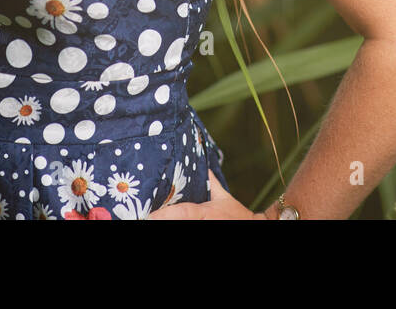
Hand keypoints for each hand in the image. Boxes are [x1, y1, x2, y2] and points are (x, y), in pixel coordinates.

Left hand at [145, 170, 267, 219]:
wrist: (255, 227)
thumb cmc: (236, 214)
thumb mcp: (224, 197)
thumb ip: (211, 182)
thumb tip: (204, 164)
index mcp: (204, 213)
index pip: (181, 213)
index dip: (163, 215)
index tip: (147, 215)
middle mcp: (202, 223)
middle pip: (177, 221)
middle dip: (160, 220)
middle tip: (140, 217)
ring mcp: (204, 228)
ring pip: (182, 226)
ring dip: (164, 222)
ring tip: (145, 220)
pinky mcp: (205, 231)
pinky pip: (186, 228)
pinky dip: (175, 224)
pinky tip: (160, 223)